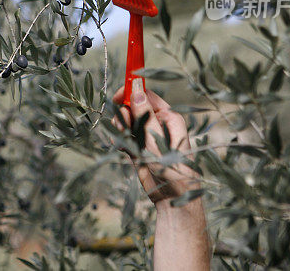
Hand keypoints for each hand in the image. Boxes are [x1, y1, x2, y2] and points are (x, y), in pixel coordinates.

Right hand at [113, 81, 200, 206]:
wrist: (171, 198)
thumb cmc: (173, 169)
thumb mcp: (157, 139)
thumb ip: (145, 115)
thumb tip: (136, 90)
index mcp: (168, 117)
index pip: (147, 95)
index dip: (131, 92)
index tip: (117, 96)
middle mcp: (157, 124)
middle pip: (133, 107)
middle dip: (123, 113)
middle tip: (121, 125)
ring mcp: (147, 136)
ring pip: (127, 121)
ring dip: (121, 127)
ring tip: (123, 138)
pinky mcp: (138, 148)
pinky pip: (124, 136)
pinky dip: (120, 139)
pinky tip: (124, 148)